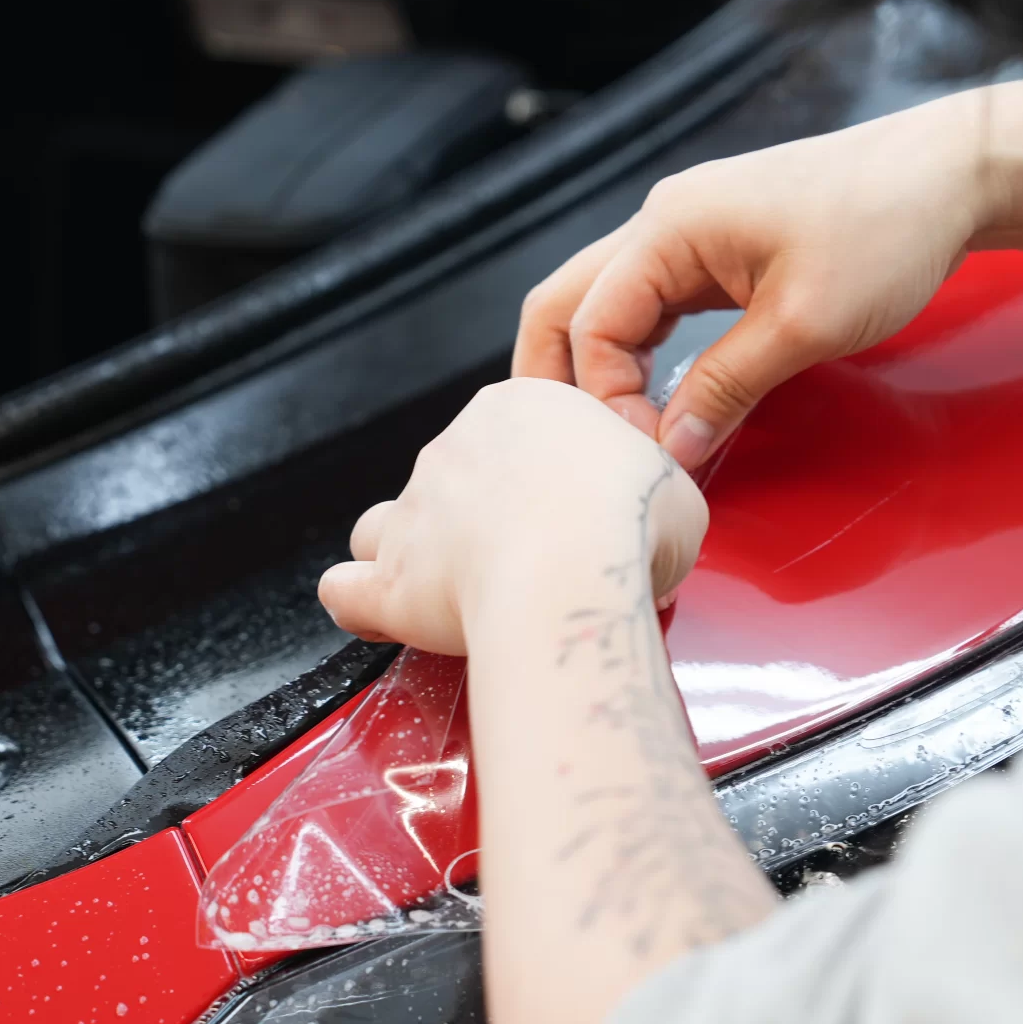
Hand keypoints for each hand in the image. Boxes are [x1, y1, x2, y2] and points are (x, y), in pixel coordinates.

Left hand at [319, 379, 709, 654]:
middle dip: (484, 517)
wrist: (574, 574)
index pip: (518, 430)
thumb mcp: (676, 485)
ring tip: (451, 589)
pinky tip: (378, 615)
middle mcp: (458, 447)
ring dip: (412, 551)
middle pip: (455, 476)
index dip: (544, 473)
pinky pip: (346, 587)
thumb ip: (648, 485)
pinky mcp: (391, 578)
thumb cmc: (627, 525)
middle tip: (535, 563)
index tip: (574, 509)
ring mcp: (416, 510)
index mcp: (524, 408)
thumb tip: (651, 512)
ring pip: (389, 524)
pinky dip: (359, 601)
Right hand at [513, 88, 1009, 467]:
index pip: (589, 324)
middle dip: (560, 382)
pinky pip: (652, 305)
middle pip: (566, 304)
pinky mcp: (718, 250)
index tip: (653, 454)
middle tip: (578, 456)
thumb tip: (671, 450)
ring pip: (605, 306)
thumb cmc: (885, 229)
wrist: (949, 177)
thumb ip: (725, 388)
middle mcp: (663, 222)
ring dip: (601, 370)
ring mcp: (688, 233)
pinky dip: (640, 354)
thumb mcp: (802, 326)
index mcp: (668, 228)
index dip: (606, 400)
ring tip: (619, 438)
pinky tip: (658, 399)